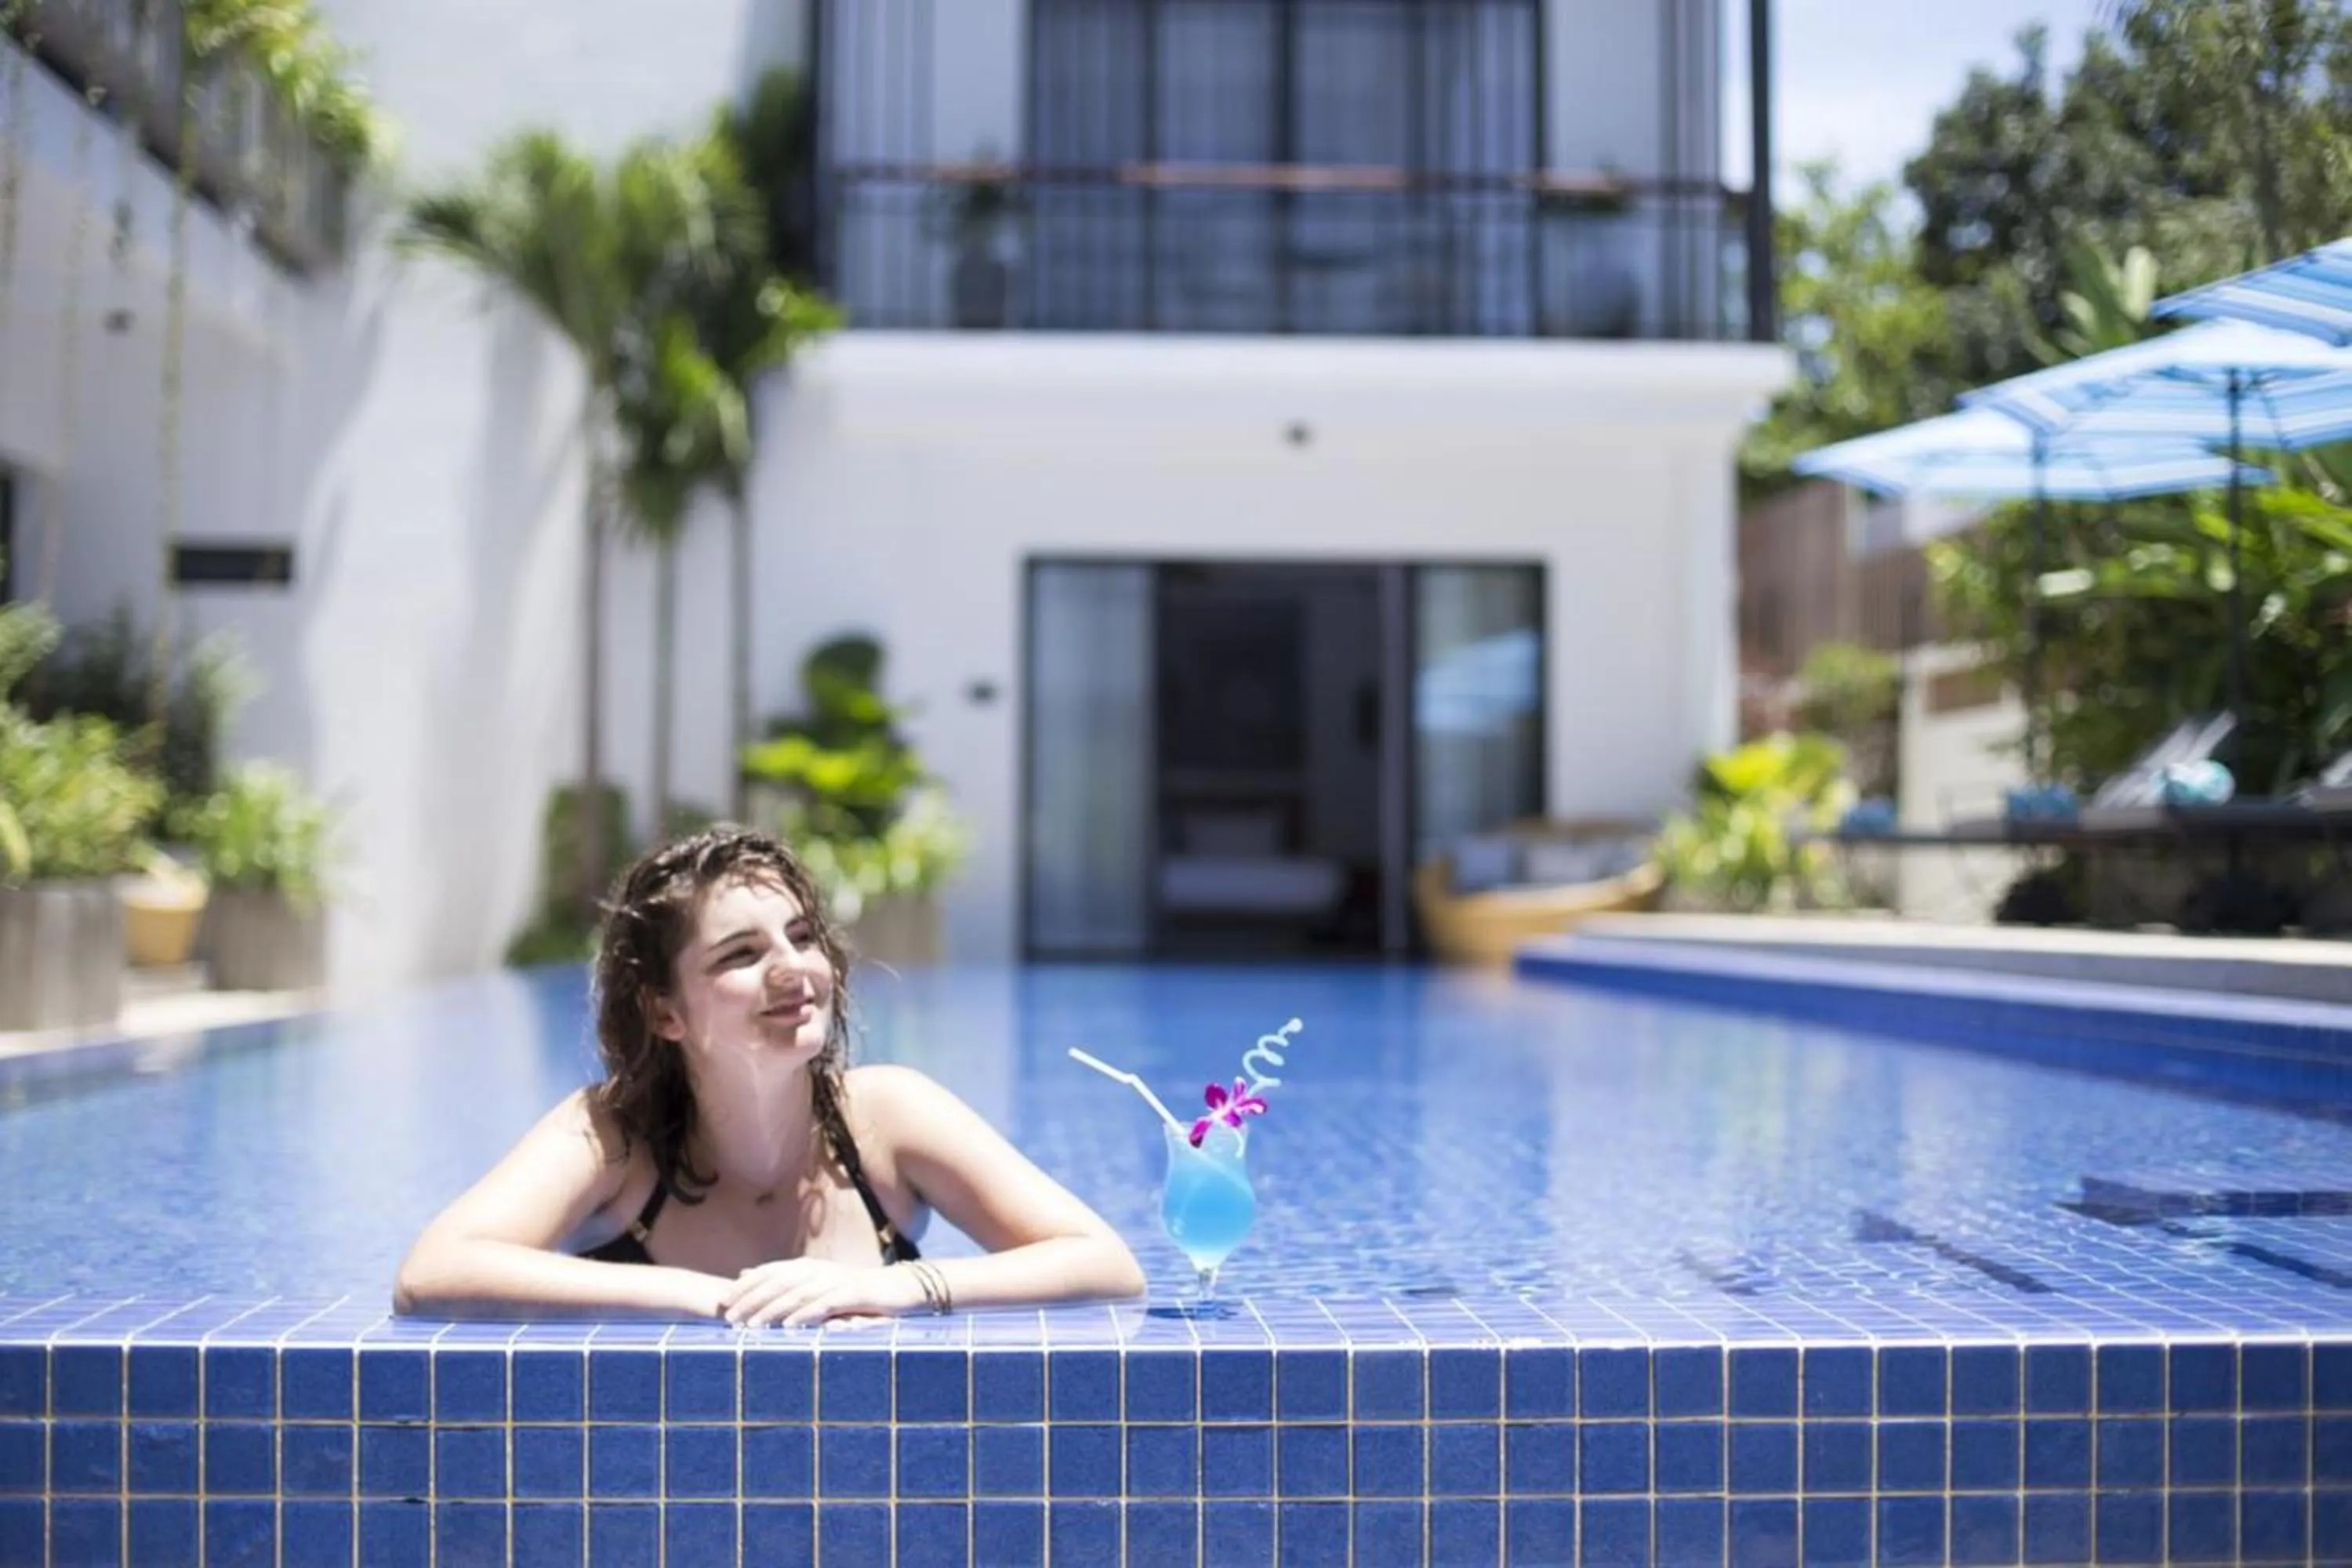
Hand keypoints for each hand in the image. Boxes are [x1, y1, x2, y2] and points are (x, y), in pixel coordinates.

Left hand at [718, 1258, 924, 1328]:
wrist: (898, 1288)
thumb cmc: (855, 1291)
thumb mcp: (817, 1283)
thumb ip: (783, 1280)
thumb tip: (748, 1273)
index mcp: (808, 1266)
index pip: (770, 1273)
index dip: (746, 1286)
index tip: (723, 1302)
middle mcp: (819, 1269)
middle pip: (778, 1282)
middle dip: (751, 1299)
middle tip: (729, 1317)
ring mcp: (836, 1280)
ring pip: (797, 1294)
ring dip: (771, 1310)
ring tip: (751, 1326)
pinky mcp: (852, 1293)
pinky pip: (824, 1304)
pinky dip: (805, 1314)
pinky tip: (788, 1327)